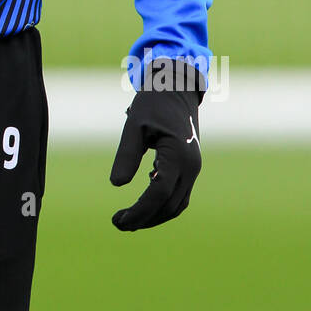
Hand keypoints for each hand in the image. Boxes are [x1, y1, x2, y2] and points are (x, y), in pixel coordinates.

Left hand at [110, 74, 201, 230]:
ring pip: (176, 205)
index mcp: (178, 154)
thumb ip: (126, 154)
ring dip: (154, 216)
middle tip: (117, 223)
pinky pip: (179, 195)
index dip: (139, 211)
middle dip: (144, 218)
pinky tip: (142, 203)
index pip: (159, 193)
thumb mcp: (134, 125)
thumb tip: (116, 184)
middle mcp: (191, 166)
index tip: (118, 219)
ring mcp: (193, 168)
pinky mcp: (190, 168)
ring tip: (128, 219)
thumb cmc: (153, 103)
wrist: (176, 88)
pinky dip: (162, 205)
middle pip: (169, 205)